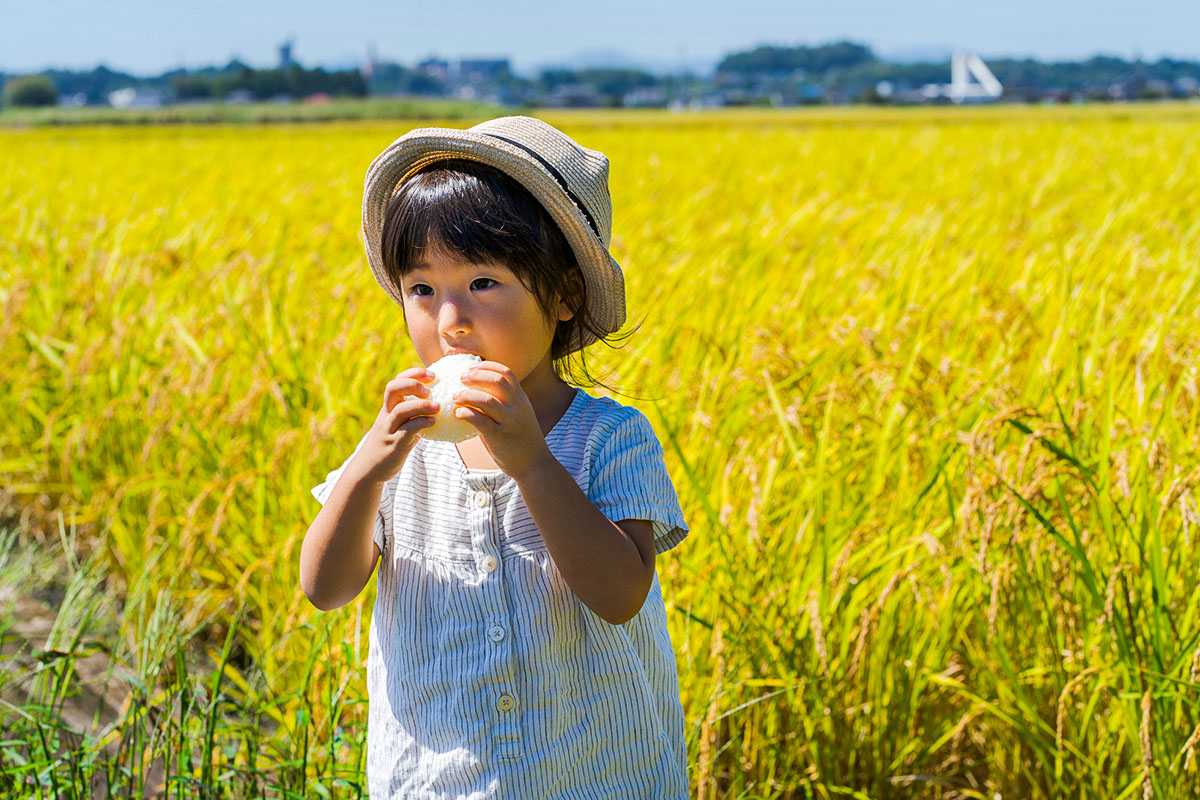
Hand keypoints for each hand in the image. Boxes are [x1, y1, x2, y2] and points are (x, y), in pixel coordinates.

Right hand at [348, 366, 437, 485]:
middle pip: (393, 390)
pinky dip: (420, 424)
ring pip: (400, 410)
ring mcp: (389, 430)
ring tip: (438, 406)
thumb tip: (439, 406)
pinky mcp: (394, 446)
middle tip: (430, 387)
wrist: (368, 470)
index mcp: (388, 408)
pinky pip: (406, 431)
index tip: (431, 374)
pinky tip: (433, 422)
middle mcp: (386, 416)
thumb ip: (413, 416)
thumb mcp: (399, 426)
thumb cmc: (389, 445)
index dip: (413, 374)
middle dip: (412, 383)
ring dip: (420, 405)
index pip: (396, 382)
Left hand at [452, 361, 554, 480]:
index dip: (487, 366)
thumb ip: (502, 403)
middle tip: (460, 378)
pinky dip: (466, 414)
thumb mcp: (517, 415)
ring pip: (487, 401)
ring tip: (455, 396)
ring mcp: (509, 422)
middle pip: (497, 381)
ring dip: (467, 395)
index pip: (506, 373)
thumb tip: (475, 392)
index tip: (471, 367)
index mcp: (521, 399)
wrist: (534, 464)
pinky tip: (458, 413)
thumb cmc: (521, 439)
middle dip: (476, 376)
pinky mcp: (500, 437)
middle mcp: (517, 407)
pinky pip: (480, 421)